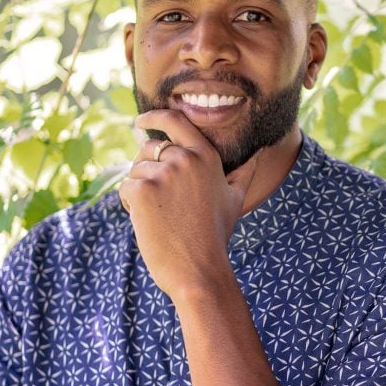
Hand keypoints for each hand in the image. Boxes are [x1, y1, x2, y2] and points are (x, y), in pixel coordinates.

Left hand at [118, 109, 259, 297]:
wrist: (199, 269)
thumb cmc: (216, 235)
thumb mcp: (235, 199)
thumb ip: (244, 172)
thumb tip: (260, 153)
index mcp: (206, 155)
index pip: (175, 121)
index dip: (154, 117)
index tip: (141, 121)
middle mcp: (184, 159)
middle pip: (148, 149)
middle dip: (145, 169)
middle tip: (158, 199)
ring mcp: (163, 174)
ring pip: (135, 171)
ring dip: (139, 190)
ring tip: (159, 215)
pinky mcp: (142, 191)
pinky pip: (126, 188)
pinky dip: (130, 204)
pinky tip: (148, 222)